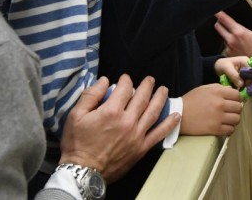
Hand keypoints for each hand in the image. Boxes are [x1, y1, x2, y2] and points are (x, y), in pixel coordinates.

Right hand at [59, 75, 179, 182]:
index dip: (126, 80)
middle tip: (150, 80)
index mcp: (111, 111)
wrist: (83, 172)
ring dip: (160, 98)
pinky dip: (169, 124)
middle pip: (142, 98)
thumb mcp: (76, 115)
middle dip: (147, 86)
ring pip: (153, 112)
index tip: (125, 78)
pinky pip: (159, 134)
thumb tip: (105, 80)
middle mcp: (127, 121)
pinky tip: (175, 115)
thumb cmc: (77, 144)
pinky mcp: (141, 148)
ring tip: (164, 90)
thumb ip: (90, 95)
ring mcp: (136, 135)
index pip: (124, 89)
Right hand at [180, 84, 242, 135]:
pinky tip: (223, 126)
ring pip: (237, 119)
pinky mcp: (216, 129)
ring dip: (233, 119)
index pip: (237, 95)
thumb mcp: (205, 89)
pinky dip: (229, 128)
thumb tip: (232, 92)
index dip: (237, 99)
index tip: (233, 102)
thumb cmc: (191, 100)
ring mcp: (218, 117)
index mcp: (218, 91)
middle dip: (236, 109)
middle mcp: (220, 104)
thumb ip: (220, 88)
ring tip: (227, 119)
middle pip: (239, 107)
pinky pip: (231, 130)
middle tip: (230, 111)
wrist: (179, 114)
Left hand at [215, 2, 251, 56]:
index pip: (223, 19)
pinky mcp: (228, 55)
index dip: (218, 13)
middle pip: (218, 26)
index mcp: (239, 32)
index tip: (216, 8)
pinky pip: (225, 46)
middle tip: (225, 20)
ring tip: (234, 33)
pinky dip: (228, 43)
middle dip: (220, 22)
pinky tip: (237, 44)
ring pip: (222, 36)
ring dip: (225, 33)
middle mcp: (231, 40)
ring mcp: (228, 48)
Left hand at [215, 56, 249, 88]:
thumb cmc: (223, 65)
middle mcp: (248, 66)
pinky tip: (241, 91)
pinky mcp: (244, 78)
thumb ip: (234, 76)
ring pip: (250, 81)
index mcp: (245, 61)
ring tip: (242, 92)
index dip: (251, 78)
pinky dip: (244, 87)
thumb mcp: (227, 69)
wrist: (218, 67)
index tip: (246, 85)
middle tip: (244, 90)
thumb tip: (242, 85)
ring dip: (246, 86)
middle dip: (249, 84)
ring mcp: (247, 72)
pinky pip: (246, 83)